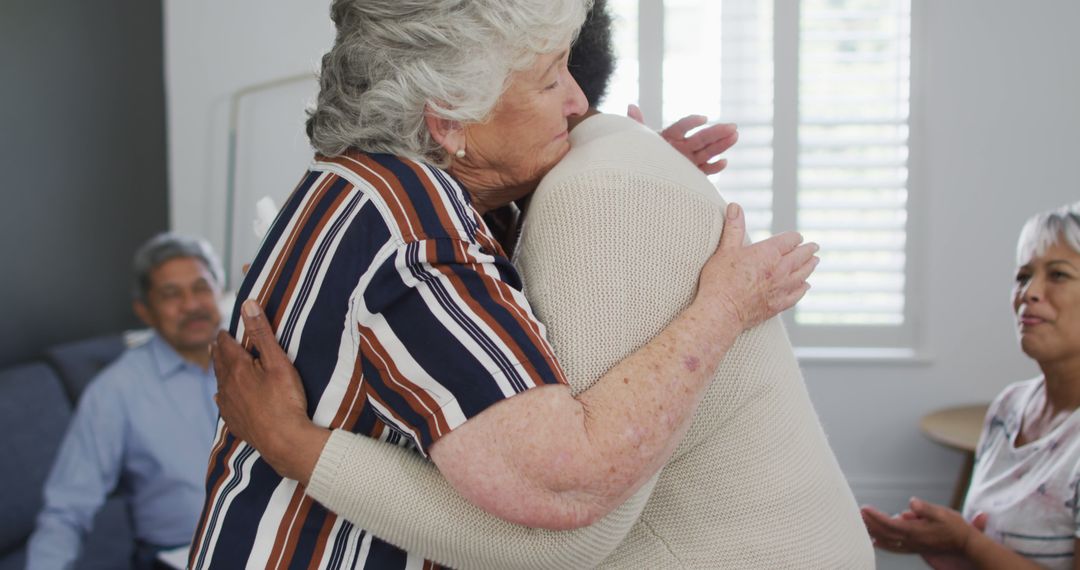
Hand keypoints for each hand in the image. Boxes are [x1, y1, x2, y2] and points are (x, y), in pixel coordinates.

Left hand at [212, 300, 328, 484]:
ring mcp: (229, 405)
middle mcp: (228, 386)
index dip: (225, 336)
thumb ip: (261, 333)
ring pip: (219, 383)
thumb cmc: (285, 399)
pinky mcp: (234, 421)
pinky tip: (221, 397)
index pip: (226, 346)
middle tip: (216, 342)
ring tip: (217, 363)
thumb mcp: (278, 361)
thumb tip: (247, 304)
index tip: (223, 330)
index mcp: (237, 368)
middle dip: (218, 351)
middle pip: (219, 363)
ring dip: (219, 371)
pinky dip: (222, 395)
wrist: (284, 440)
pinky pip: (223, 404)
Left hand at [628, 104, 738, 174]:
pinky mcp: (692, 172)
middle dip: (717, 132)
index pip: (682, 126)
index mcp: (670, 135)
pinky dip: (714, 167)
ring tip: (735, 136)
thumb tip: (631, 107)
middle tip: (733, 126)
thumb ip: (637, 124)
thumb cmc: (641, 153)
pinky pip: (705, 170)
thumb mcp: (639, 140)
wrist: (643, 172)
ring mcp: (689, 159)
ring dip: (722, 145)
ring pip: (708, 151)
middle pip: (701, 138)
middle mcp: (683, 146)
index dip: (692, 122)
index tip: (703, 119)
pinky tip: (724, 161)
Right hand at [694, 202, 817, 330]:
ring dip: (810, 266)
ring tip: (815, 262)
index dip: (795, 237)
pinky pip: (798, 294)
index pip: (790, 240)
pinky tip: (806, 286)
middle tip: (814, 247)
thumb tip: (735, 206)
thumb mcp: (725, 250)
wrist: (721, 311)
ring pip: (803, 274)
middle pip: (801, 256)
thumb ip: (734, 228)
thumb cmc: (720, 281)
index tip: (797, 237)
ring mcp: (782, 288)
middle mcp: (780, 269)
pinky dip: (804, 288)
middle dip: (808, 250)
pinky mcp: (779, 304)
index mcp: (768, 253)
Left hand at [861, 498, 987, 556]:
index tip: (864, 508)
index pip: (890, 523)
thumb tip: (911, 502)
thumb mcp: (942, 513)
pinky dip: (883, 544)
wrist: (966, 544)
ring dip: (873, 532)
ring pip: (888, 541)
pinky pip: (895, 547)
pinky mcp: (916, 548)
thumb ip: (925, 508)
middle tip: (857, 513)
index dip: (876, 517)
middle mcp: (912, 540)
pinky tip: (875, 541)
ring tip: (861, 524)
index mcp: (916, 531)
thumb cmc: (955, 527)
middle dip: (870, 523)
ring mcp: (913, 546)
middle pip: (885, 533)